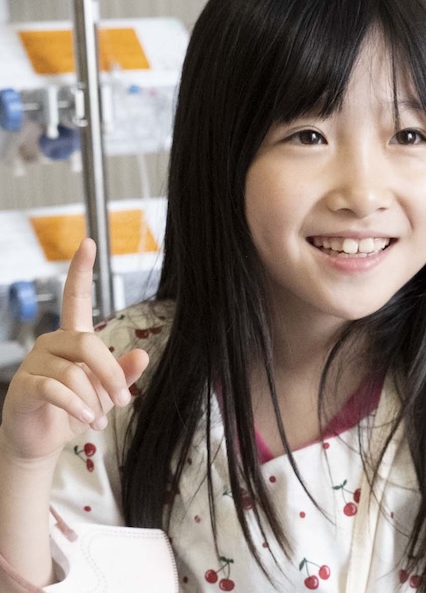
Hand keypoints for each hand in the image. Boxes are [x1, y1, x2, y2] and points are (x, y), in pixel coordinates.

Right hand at [0, 238, 147, 462]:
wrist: (41, 439)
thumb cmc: (74, 409)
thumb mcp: (105, 391)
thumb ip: (123, 373)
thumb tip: (144, 354)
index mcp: (73, 338)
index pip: (75, 297)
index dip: (81, 271)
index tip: (89, 242)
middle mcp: (52, 343)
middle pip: (87, 343)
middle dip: (110, 373)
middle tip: (123, 399)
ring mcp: (35, 363)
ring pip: (73, 371)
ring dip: (93, 398)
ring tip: (99, 418)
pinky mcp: (24, 386)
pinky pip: (55, 389)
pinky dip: (77, 406)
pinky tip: (86, 420)